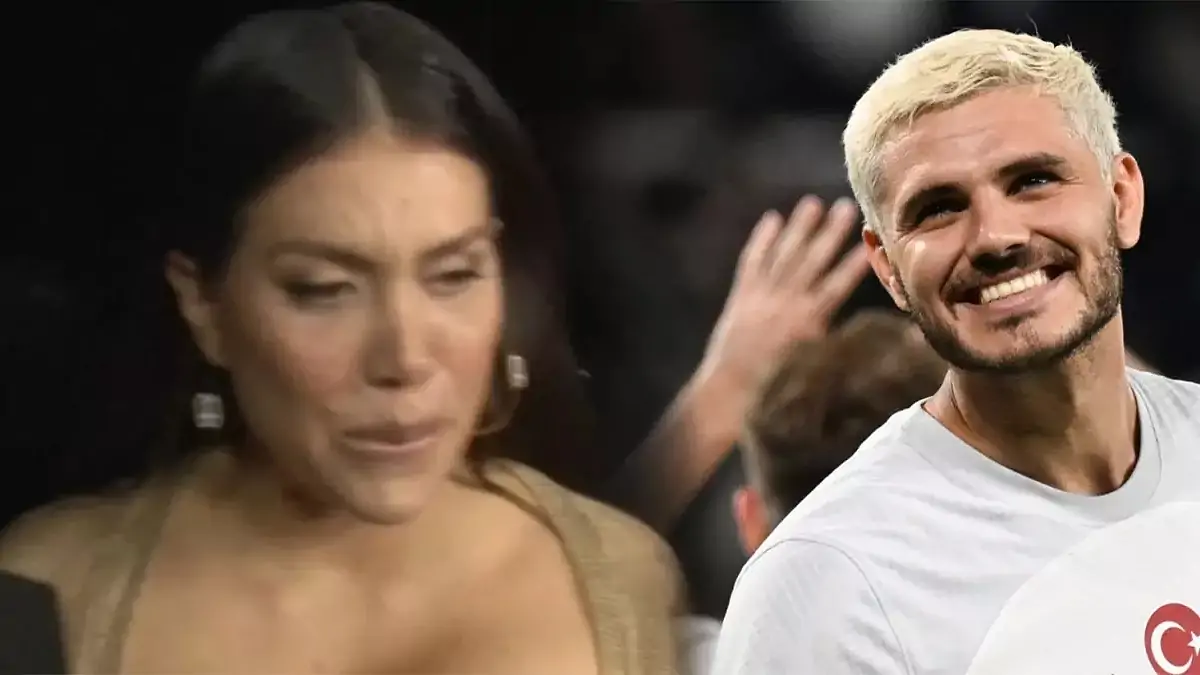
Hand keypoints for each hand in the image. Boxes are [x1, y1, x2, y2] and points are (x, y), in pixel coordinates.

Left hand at [698, 195, 871, 396]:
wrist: (732, 387)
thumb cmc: (776, 384)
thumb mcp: (810, 360)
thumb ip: (825, 330)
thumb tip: (843, 309)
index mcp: (809, 321)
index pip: (838, 284)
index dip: (855, 262)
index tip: (869, 241)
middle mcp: (787, 302)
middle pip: (812, 260)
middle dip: (830, 233)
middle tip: (846, 206)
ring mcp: (762, 295)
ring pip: (784, 254)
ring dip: (799, 228)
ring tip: (812, 203)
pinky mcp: (742, 293)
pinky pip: (753, 260)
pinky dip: (762, 240)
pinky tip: (772, 219)